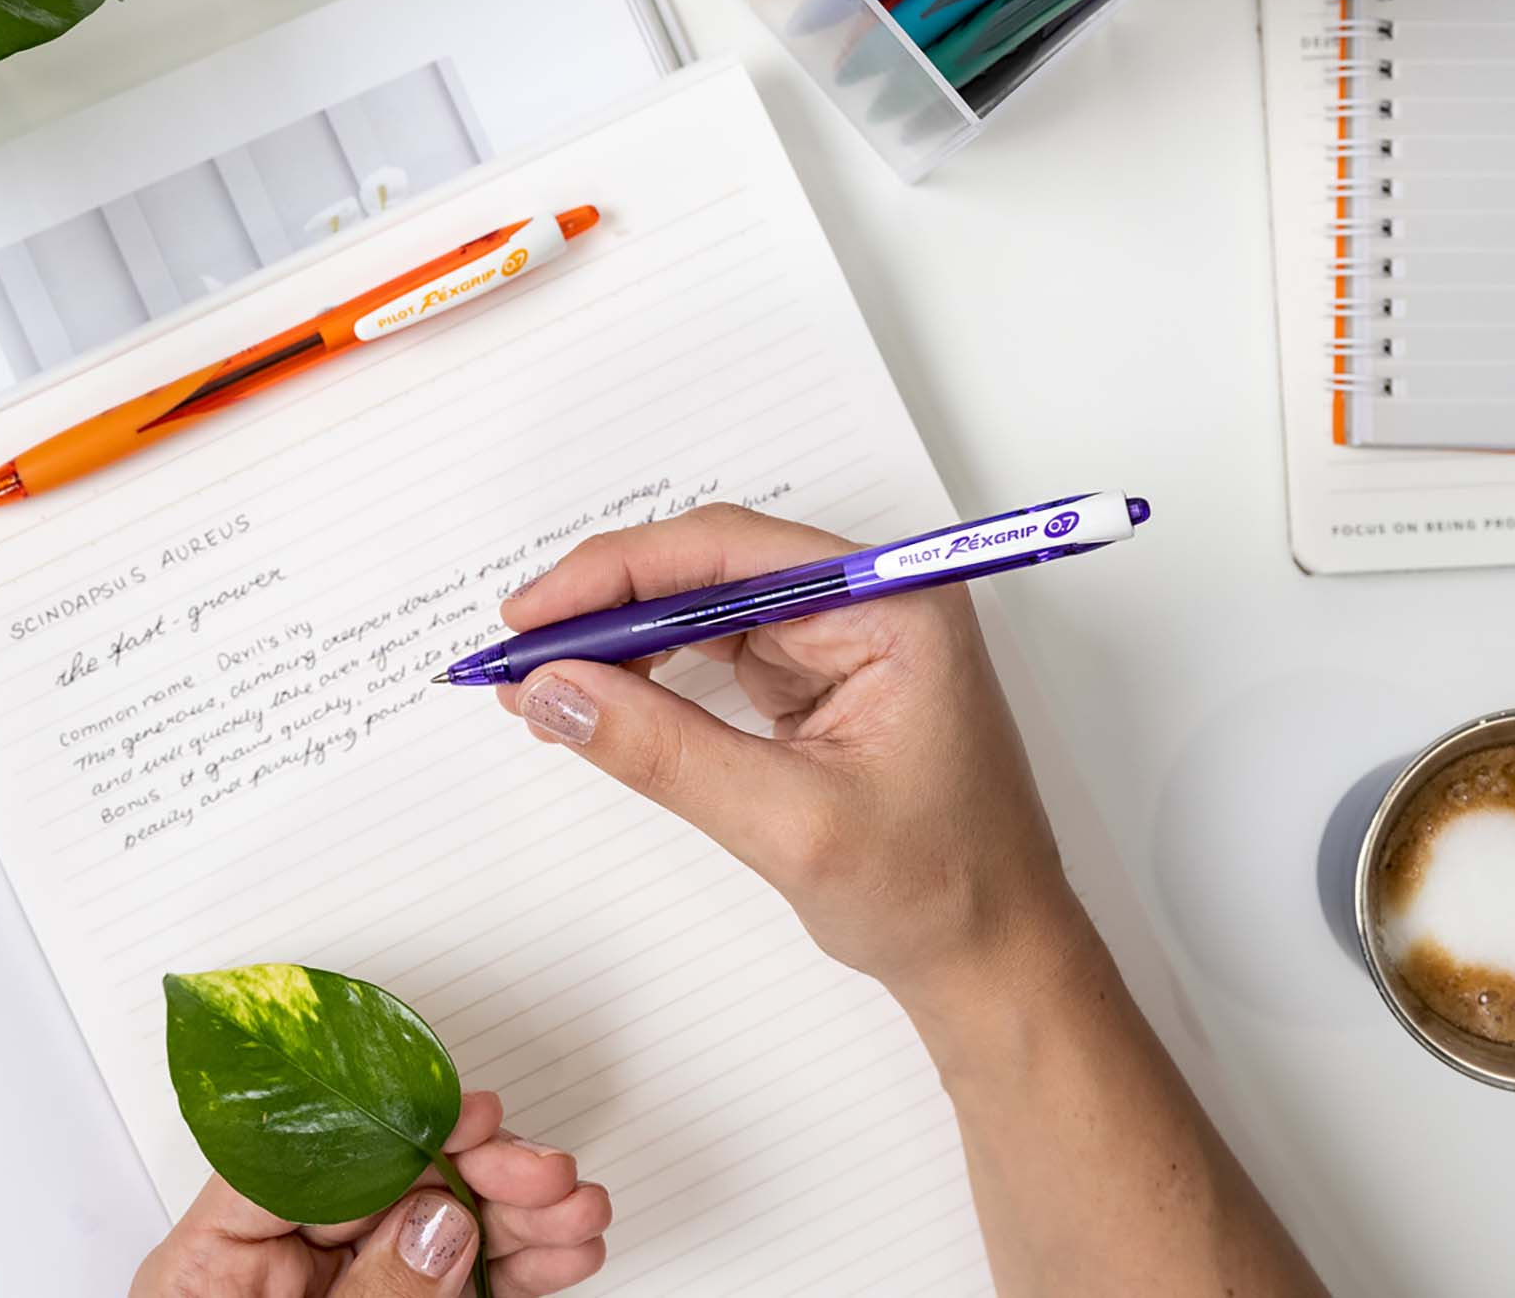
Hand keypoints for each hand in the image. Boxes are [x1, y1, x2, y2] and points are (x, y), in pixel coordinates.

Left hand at [128, 1090, 608, 1297]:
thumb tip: (436, 1221)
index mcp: (212, 1273)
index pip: (298, 1159)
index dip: (391, 1122)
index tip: (468, 1116)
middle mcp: (274, 1282)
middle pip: (382, 1186)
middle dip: (477, 1171)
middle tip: (544, 1176)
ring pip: (436, 1232)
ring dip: (516, 1216)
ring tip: (574, 1215)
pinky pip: (456, 1284)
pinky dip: (514, 1267)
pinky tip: (561, 1252)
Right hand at [495, 503, 1081, 1013]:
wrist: (995, 962)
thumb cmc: (936, 893)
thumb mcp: (788, 824)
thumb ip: (662, 750)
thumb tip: (552, 690)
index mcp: (891, 607)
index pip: (729, 551)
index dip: (618, 571)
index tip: (533, 614)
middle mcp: (871, 602)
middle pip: (710, 568)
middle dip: (608, 607)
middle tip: (518, 654)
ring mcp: (845, 639)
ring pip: (704, 608)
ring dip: (622, 642)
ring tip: (543, 684)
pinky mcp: (822, 679)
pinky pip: (718, 652)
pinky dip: (653, 676)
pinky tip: (600, 702)